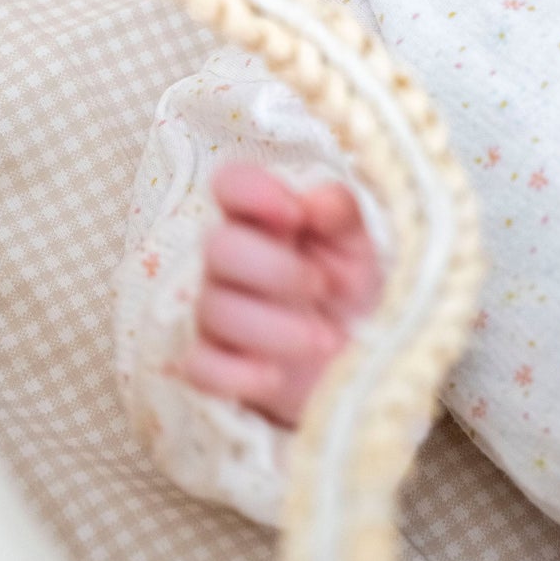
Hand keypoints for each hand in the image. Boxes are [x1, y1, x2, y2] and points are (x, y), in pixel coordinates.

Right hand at [182, 161, 382, 428]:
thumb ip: (342, 215)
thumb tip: (313, 201)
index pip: (230, 183)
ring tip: (326, 341)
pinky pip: (198, 366)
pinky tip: (275, 376)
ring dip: (277, 328)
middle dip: (277, 270)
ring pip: (214, 308)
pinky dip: (237, 374)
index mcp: (266, 221)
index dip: (252, 191)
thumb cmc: (351, 293)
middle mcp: (232, 262)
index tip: (295, 214)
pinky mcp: (213, 365)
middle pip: (218, 246)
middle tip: (323, 288)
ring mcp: (217, 313)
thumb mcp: (361, 250)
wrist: (353, 367)